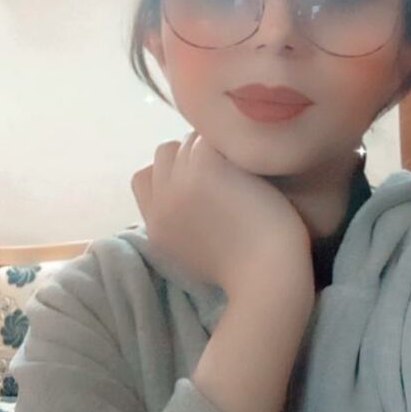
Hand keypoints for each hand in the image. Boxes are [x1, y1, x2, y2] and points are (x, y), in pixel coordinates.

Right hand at [131, 130, 313, 300]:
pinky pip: (207, 137)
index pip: (143, 178)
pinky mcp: (204, 165)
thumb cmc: (247, 271)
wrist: (268, 274)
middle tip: (225, 168)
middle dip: (190, 155)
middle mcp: (161, 203)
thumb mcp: (195, 255)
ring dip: (211, 147)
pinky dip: (227, 145)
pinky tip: (248, 163)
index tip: (198, 180)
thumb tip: (185, 198)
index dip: (169, 172)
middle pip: (163, 154)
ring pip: (186, 141)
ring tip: (240, 166)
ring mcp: (179, 183)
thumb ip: (180, 224)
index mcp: (156, 227)